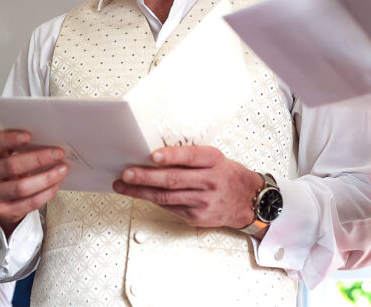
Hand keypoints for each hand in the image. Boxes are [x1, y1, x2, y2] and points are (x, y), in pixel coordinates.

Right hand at [0, 130, 68, 236]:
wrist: (2, 196)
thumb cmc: (9, 168)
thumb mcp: (9, 153)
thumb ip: (22, 145)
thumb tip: (49, 140)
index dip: (10, 139)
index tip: (29, 135)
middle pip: (11, 165)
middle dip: (38, 159)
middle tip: (58, 153)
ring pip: (21, 187)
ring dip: (46, 178)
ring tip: (62, 169)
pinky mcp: (2, 210)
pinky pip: (28, 203)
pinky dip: (45, 193)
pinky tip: (56, 184)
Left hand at [112, 146, 261, 229]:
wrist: (246, 200)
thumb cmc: (226, 175)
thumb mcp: (215, 158)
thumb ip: (190, 156)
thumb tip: (156, 154)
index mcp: (214, 160)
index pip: (191, 157)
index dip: (171, 156)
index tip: (153, 155)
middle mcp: (209, 181)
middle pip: (173, 179)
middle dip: (146, 176)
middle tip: (127, 173)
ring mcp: (202, 201)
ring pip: (166, 197)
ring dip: (141, 191)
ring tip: (123, 185)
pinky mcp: (196, 216)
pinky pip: (169, 207)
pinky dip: (153, 199)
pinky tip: (140, 194)